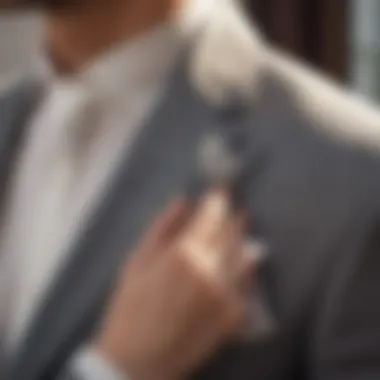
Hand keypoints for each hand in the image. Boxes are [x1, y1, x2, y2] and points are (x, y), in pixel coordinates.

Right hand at [95, 189, 253, 379]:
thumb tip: (182, 201)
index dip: (218, 199)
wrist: (137, 362)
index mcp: (183, 254)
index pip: (211, 216)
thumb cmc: (130, 308)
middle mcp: (210, 270)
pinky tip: (243, 257)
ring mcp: (226, 294)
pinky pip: (246, 282)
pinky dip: (244, 266)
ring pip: (243, 254)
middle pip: (230, 232)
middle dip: (231, 216)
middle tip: (233, 206)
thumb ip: (162, 228)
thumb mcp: (137, 262)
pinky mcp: (234, 315)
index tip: (221, 189)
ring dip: (241, 237)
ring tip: (242, 224)